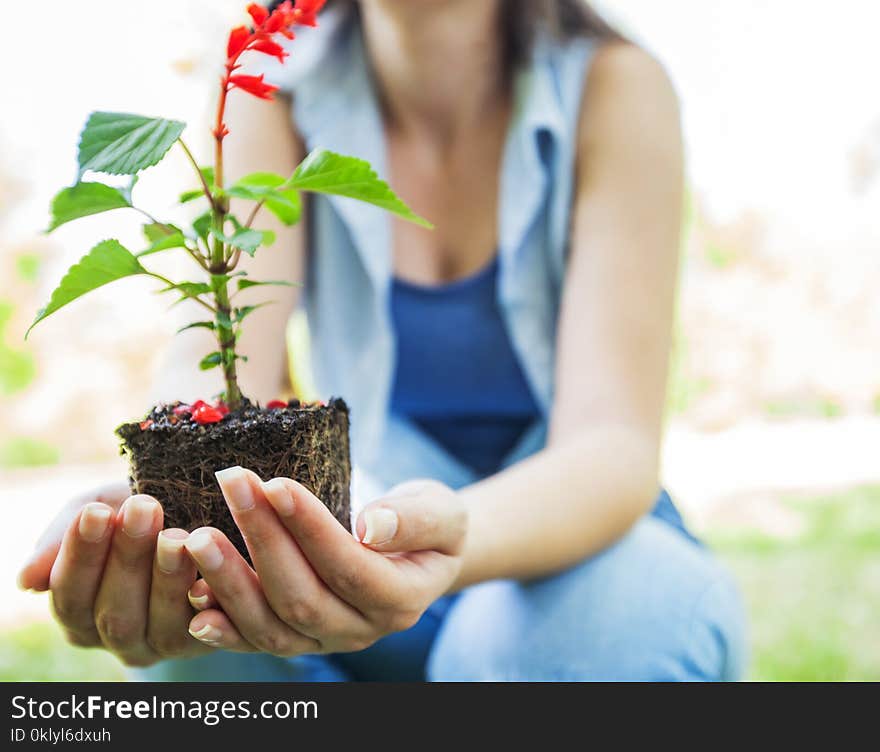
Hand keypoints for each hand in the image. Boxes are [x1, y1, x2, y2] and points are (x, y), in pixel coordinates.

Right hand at [20, 485, 225, 665]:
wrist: (198, 508)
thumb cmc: (138, 509)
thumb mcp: (99, 508)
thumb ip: (61, 537)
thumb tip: (27, 580)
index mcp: (79, 612)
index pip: (70, 594)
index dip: (81, 553)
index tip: (97, 511)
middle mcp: (117, 637)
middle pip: (114, 611)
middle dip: (128, 556)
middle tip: (144, 509)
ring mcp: (162, 643)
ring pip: (160, 623)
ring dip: (168, 577)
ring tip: (176, 535)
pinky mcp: (207, 640)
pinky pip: (208, 629)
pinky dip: (208, 602)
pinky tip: (208, 576)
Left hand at [182, 468, 465, 655]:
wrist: (419, 552)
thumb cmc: (428, 521)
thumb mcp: (441, 511)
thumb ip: (416, 519)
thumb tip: (374, 525)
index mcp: (400, 599)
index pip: (348, 566)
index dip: (310, 528)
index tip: (275, 482)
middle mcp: (361, 630)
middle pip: (303, 596)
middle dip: (262, 539)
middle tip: (232, 482)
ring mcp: (326, 640)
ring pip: (272, 626)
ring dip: (230, 583)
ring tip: (197, 537)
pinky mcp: (298, 639)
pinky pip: (255, 641)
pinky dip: (222, 628)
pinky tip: (193, 601)